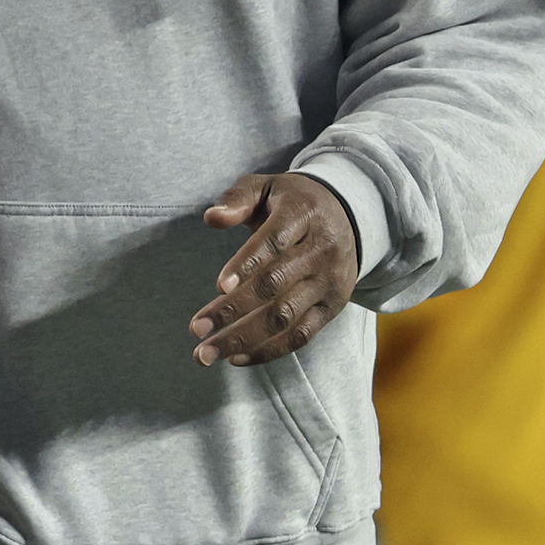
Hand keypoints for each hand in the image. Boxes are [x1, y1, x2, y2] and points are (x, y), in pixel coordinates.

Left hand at [191, 173, 357, 367]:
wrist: (348, 216)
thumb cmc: (292, 202)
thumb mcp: (266, 187)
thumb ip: (237, 198)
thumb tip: (212, 217)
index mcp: (303, 216)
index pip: (274, 241)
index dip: (246, 264)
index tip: (218, 286)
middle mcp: (322, 252)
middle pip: (276, 286)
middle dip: (233, 310)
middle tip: (196, 329)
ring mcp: (331, 283)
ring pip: (286, 318)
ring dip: (244, 339)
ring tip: (206, 353)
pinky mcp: (333, 308)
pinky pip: (302, 336)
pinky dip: (269, 350)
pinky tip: (236, 357)